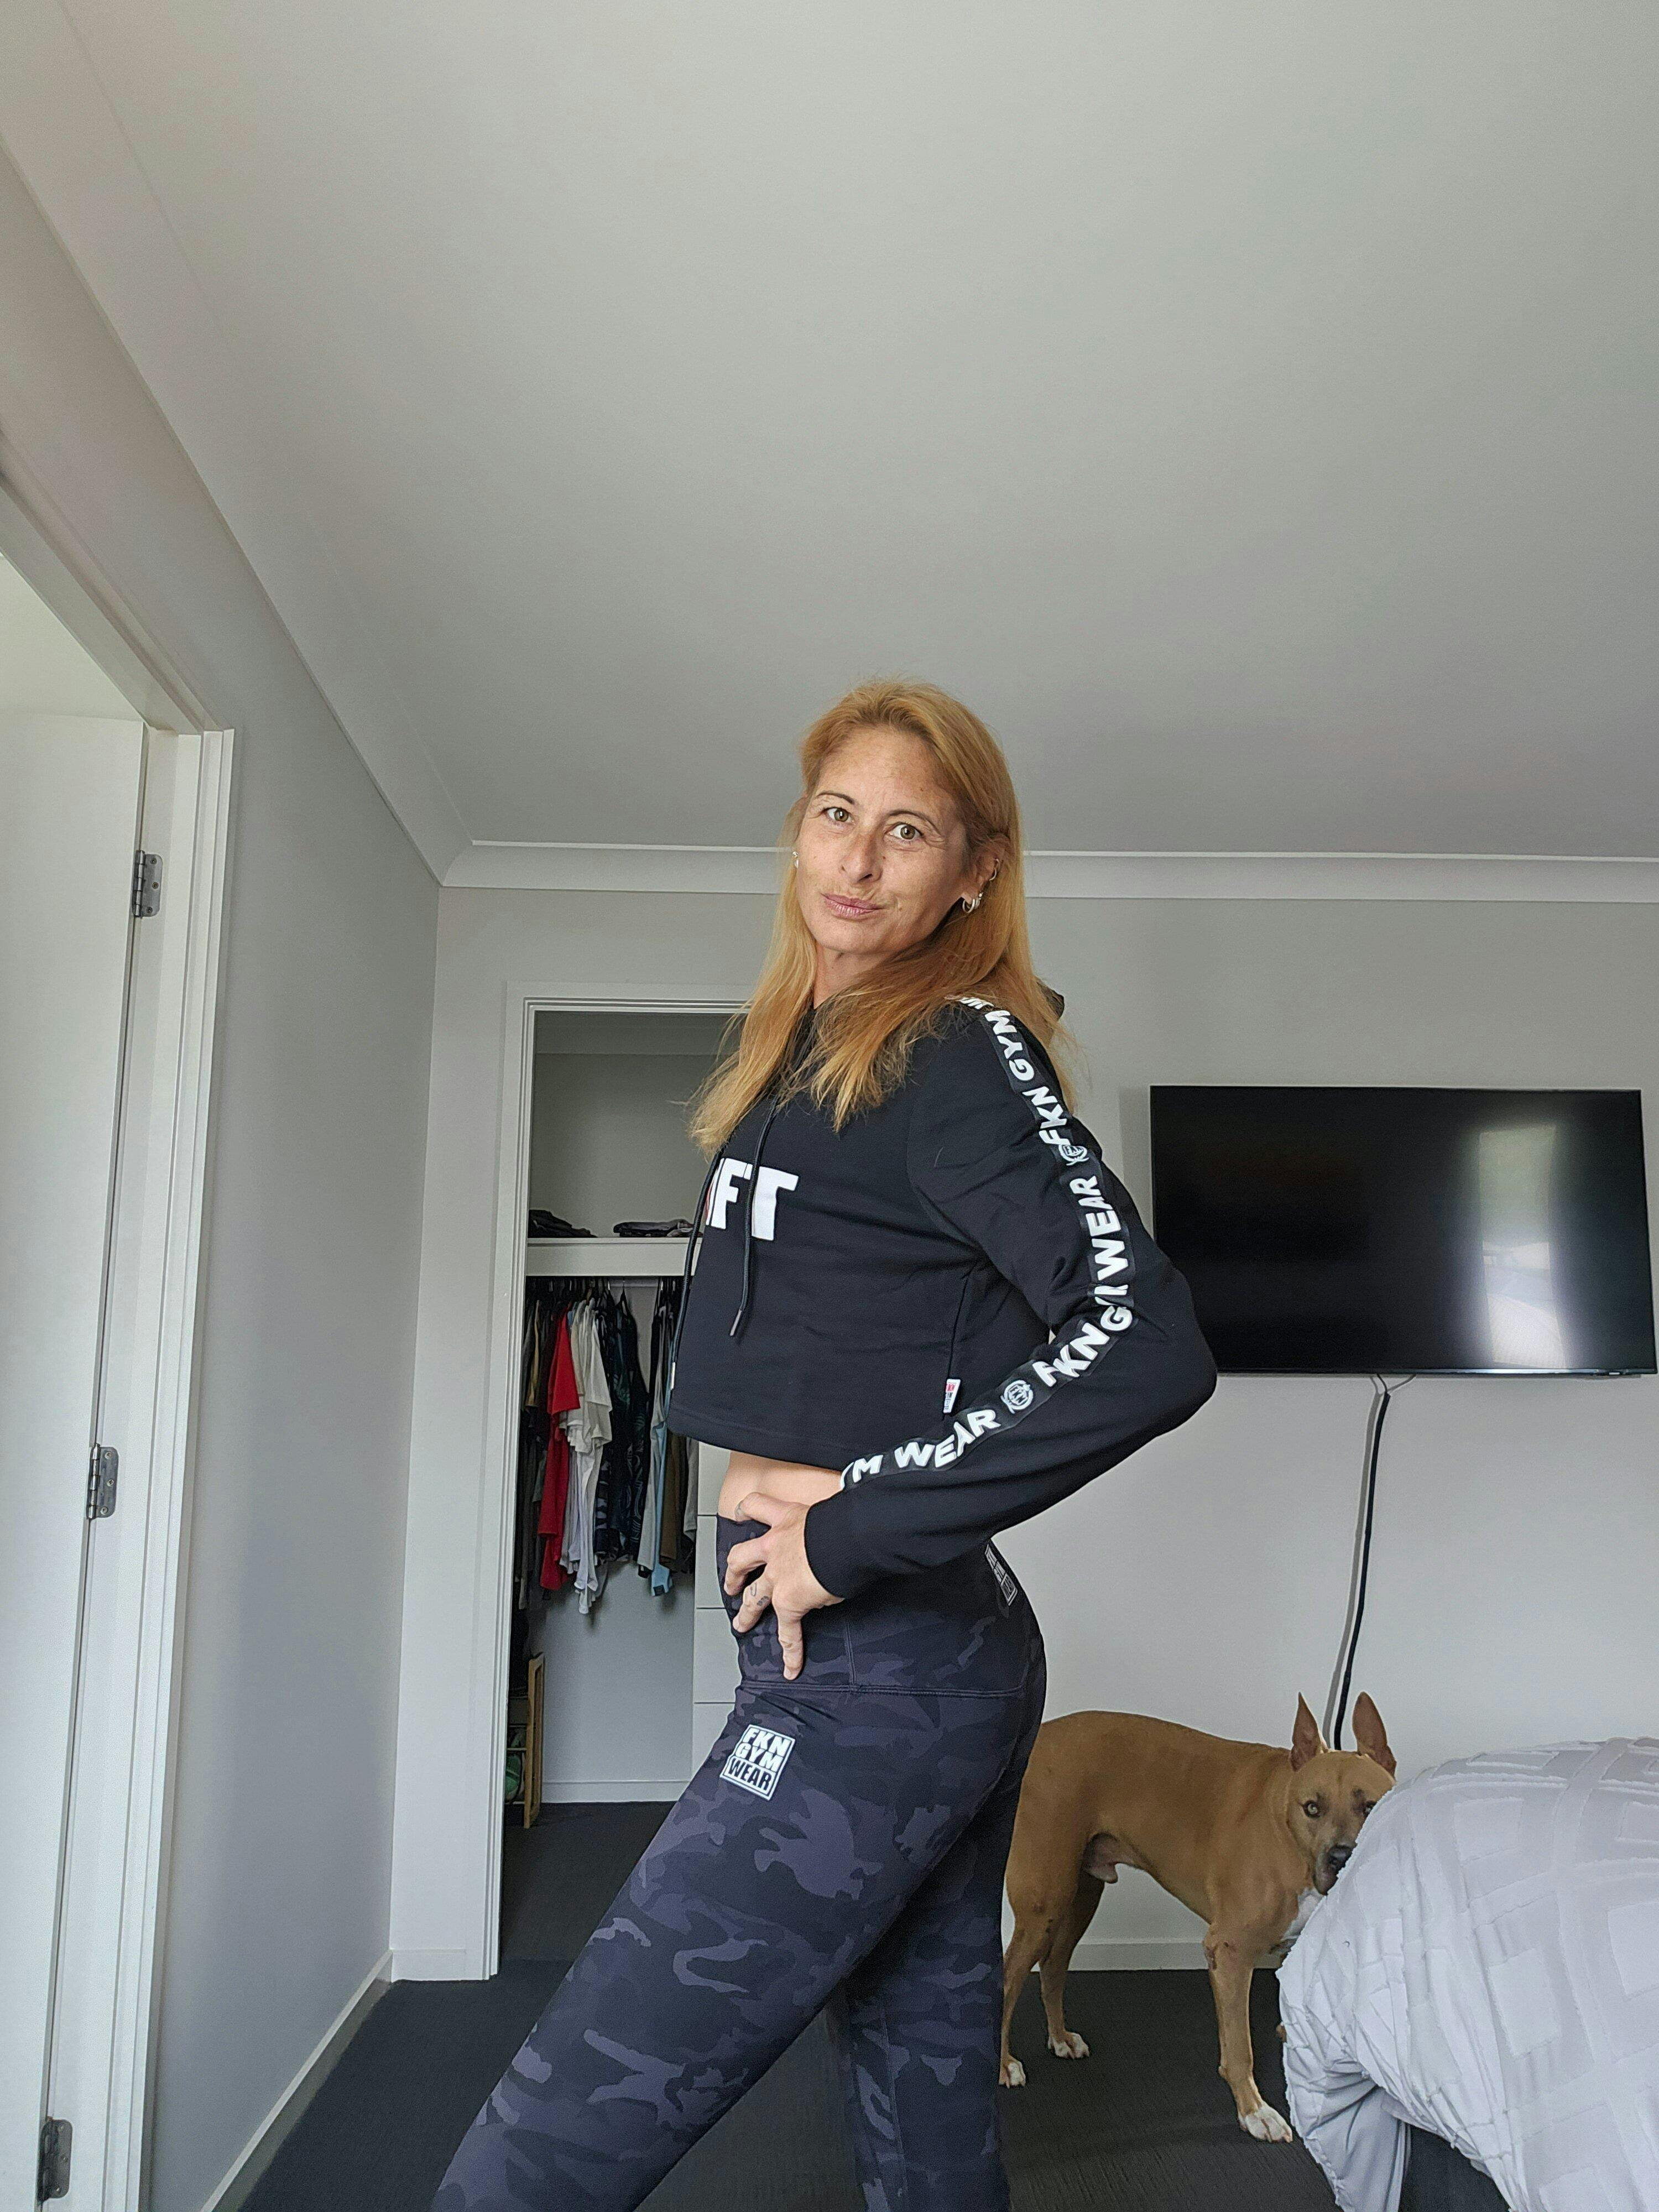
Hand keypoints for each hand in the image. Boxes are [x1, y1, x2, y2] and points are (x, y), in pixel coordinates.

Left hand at [723, 1492, 839, 1679]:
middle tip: (732, 1583)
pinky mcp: (789, 1602)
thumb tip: (836, 1537)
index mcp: (786, 1519)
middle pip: (741, 1558)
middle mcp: (775, 1547)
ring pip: (754, 1596)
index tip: (740, 1515)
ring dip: (747, 1613)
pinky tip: (791, 1666)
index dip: (744, 1512)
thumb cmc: (844, 1519)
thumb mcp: (828, 1513)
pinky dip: (791, 1651)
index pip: (757, 1507)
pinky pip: (788, 1632)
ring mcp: (778, 1577)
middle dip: (734, 1573)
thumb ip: (824, 1526)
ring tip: (742, 1624)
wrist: (846, 1536)